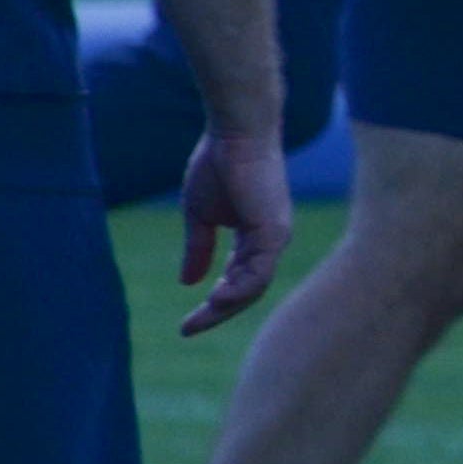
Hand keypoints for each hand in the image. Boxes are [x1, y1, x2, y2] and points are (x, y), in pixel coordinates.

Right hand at [174, 129, 293, 337]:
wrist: (234, 133)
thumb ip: (198, 248)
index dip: (214, 304)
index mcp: (255, 237)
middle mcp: (271, 240)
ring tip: (199, 320)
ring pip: (255, 287)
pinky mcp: (274, 230)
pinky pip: (260, 272)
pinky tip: (216, 299)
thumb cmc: (218, 165)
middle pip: (248, 290)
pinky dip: (239, 290)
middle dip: (218, 313)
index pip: (238, 281)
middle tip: (188, 330)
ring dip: (226, 308)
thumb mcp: (200, 216)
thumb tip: (189, 283)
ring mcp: (276, 236)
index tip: (186, 324)